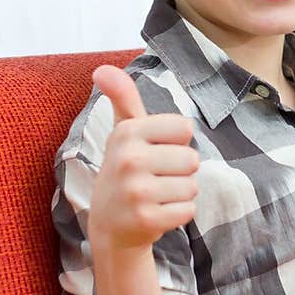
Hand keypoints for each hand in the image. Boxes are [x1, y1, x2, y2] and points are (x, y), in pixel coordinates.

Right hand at [87, 64, 198, 255]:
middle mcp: (128, 159)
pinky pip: (188, 211)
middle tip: (155, 178)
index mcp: (127, 132)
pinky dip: (178, 214)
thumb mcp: (123, 132)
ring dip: (180, 194)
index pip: (184, 128)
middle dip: (181, 171)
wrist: (109, 226)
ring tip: (156, 195)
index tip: (155, 151)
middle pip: (192, 159)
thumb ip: (123, 97)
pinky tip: (157, 213)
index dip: (177, 142)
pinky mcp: (146, 220)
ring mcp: (136, 192)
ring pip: (192, 186)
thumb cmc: (125, 170)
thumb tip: (102, 69)